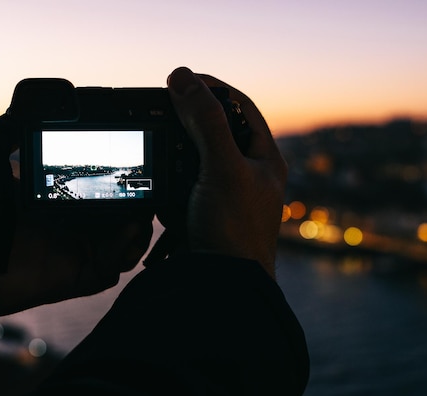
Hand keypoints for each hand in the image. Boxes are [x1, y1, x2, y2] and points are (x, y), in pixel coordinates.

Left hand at [0, 126, 153, 316]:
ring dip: (139, 232)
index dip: (123, 184)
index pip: (101, 193)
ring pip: (123, 248)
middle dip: (141, 207)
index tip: (136, 166)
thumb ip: (11, 131)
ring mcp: (72, 254)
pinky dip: (123, 254)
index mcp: (58, 201)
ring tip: (143, 211)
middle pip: (121, 221)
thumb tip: (31, 101)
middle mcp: (70, 228)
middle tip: (151, 189)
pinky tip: (128, 232)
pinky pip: (108, 272)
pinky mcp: (69, 278)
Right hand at [166, 67, 286, 277]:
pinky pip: (182, 188)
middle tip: (163, 111)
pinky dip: (169, 185)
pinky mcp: (205, 214)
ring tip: (161, 153)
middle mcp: (249, 175)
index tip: (181, 80)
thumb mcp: (221, 168)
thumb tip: (183, 78)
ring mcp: (226, 196)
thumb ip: (204, 122)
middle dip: (189, 122)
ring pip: (195, 160)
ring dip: (176, 156)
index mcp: (265, 159)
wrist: (221, 287)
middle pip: (217, 131)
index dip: (212, 89)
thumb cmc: (234, 231)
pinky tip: (160, 189)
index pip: (241, 106)